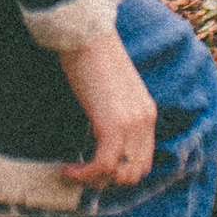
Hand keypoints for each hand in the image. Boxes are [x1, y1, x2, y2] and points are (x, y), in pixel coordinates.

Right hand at [59, 22, 154, 189]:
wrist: (86, 36)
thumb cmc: (93, 58)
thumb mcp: (113, 91)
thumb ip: (115, 113)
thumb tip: (99, 135)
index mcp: (147, 113)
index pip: (143, 160)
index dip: (120, 171)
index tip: (96, 169)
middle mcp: (145, 121)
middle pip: (134, 172)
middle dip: (108, 179)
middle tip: (83, 172)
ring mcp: (132, 125)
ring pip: (119, 173)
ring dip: (94, 180)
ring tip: (73, 171)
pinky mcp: (113, 126)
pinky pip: (103, 165)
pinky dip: (85, 174)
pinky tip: (68, 168)